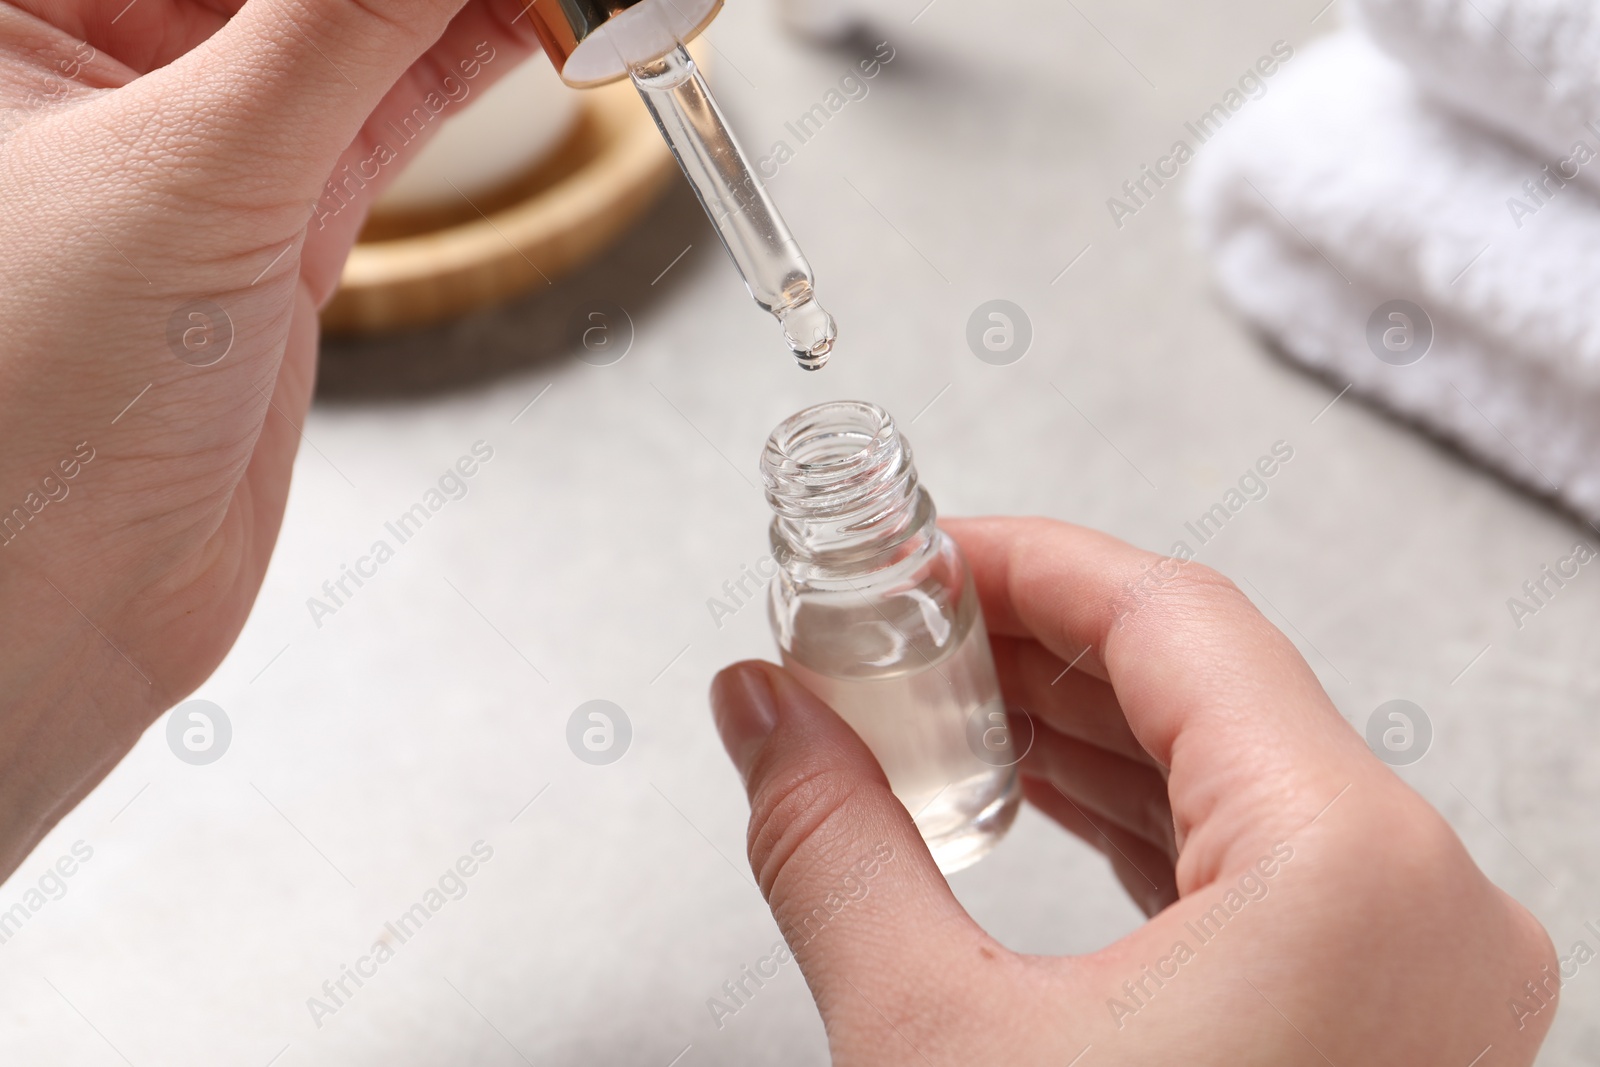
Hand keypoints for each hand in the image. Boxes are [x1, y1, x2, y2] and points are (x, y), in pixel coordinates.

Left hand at [0, 0, 540, 875]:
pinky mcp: (274, 222)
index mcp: (12, 5)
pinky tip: (534, 31)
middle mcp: (97, 56)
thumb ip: (335, 26)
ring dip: (462, 5)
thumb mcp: (195, 166)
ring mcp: (196, 142)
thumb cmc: (24, 407)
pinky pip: (382, 112)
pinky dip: (464, 70)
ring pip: (348, 32)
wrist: (54, 605)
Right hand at [710, 517, 1556, 1064]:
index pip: (1172, 618)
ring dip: (1082, 728)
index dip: (1025, 561)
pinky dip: (1138, 815)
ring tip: (942, 704)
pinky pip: (1257, 862)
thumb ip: (832, 844)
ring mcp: (1425, 970)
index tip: (922, 549)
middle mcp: (1426, 906)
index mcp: (1351, 868)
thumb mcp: (933, 1046)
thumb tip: (759, 717)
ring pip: (1234, 772)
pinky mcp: (1391, 1024)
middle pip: (1207, 684)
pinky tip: (1036, 798)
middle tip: (902, 626)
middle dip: (1033, 645)